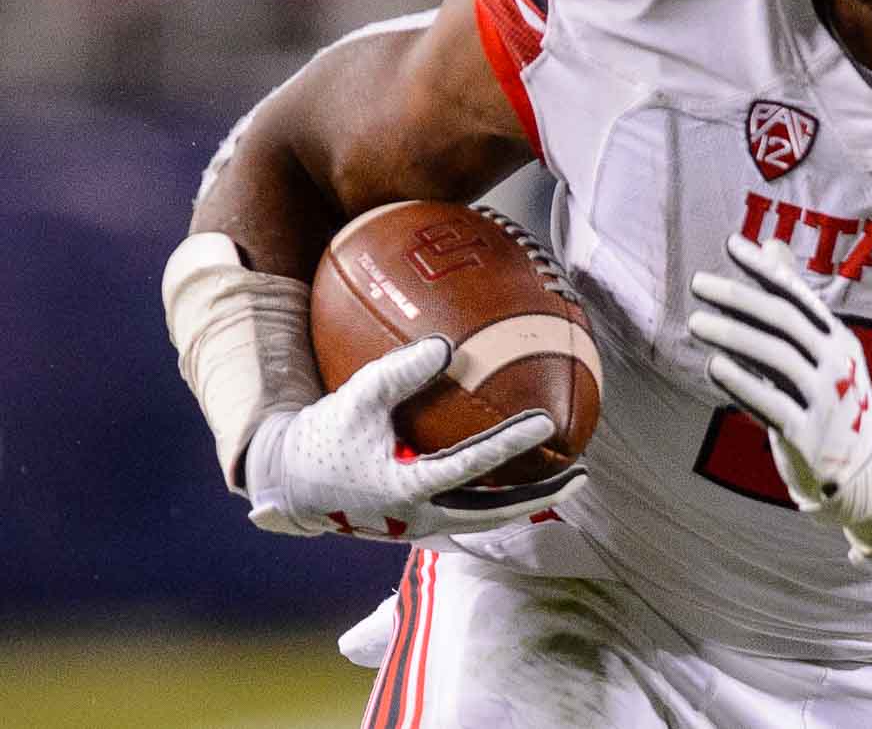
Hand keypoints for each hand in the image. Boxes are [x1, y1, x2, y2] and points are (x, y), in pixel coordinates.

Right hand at [243, 336, 585, 539]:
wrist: (290, 483)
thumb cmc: (323, 436)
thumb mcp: (355, 399)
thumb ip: (399, 373)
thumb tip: (448, 345)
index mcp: (404, 490)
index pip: (469, 468)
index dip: (508, 445)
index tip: (545, 424)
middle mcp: (420, 516)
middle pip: (493, 512)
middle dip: (539, 496)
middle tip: (581, 473)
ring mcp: (422, 525)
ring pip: (487, 518)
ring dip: (528, 502)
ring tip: (569, 479)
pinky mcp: (420, 522)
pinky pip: (471, 511)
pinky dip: (501, 498)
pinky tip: (527, 477)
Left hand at [688, 235, 871, 551]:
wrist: (860, 470)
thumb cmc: (829, 400)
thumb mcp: (820, 350)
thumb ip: (793, 302)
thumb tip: (771, 245)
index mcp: (838, 339)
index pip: (797, 295)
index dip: (764, 269)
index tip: (731, 245)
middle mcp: (836, 364)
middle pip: (784, 321)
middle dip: (739, 297)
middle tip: (699, 283)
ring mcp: (826, 400)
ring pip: (776, 358)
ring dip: (733, 336)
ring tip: (696, 322)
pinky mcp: (808, 435)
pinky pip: (771, 403)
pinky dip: (742, 383)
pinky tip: (714, 366)